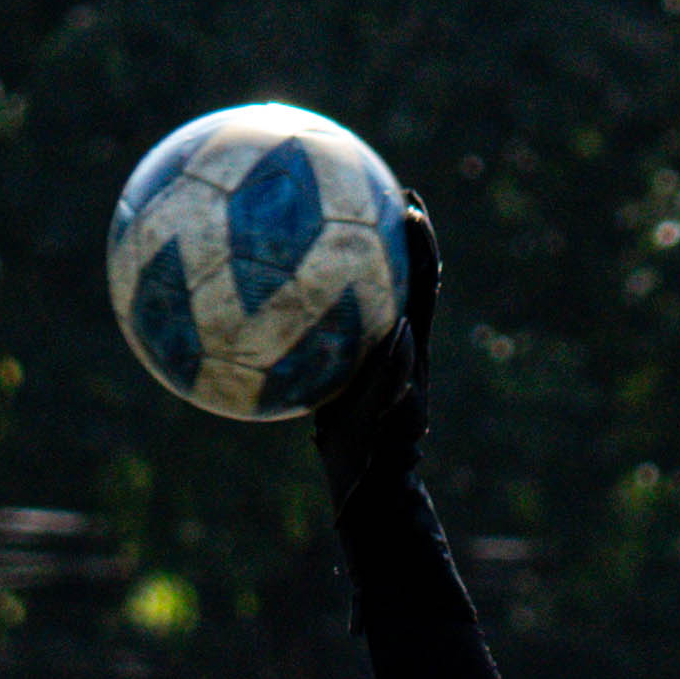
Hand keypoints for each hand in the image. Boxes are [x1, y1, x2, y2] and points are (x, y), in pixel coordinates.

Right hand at [306, 202, 444, 494]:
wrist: (368, 491)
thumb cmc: (382, 462)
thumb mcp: (390, 421)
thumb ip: (395, 379)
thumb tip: (404, 333)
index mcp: (410, 347)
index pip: (420, 284)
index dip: (420, 245)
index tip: (411, 205)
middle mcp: (391, 342)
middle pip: (390, 273)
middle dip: (382, 232)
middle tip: (366, 186)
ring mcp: (366, 354)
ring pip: (354, 294)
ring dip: (340, 257)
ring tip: (311, 215)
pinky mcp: (342, 367)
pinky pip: (318, 325)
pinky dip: (298, 303)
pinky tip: (259, 288)